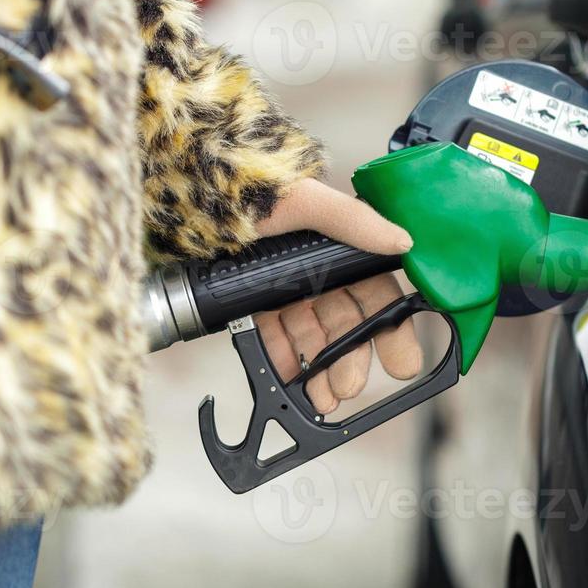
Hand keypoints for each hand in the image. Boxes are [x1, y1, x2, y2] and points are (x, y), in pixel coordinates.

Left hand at [254, 178, 423, 413]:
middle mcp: (316, 270)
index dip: (391, 330)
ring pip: (312, 337)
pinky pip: (273, 338)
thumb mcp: (303, 200)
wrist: (185, 194)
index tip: (402, 363)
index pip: (376, 294)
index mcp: (338, 246)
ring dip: (320, 370)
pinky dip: (282, 361)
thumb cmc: (246, 189)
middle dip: (351, 360)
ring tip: (323, 398)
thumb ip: (353, 221)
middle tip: (350, 388)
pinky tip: (289, 382)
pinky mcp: (253, 302)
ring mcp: (284, 289)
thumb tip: (401, 241)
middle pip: (345, 324)